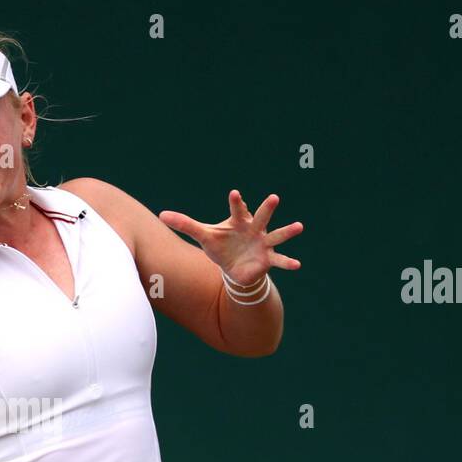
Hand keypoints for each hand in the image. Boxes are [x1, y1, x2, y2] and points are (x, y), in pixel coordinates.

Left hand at [159, 190, 302, 286]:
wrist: (234, 267)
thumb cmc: (221, 246)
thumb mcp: (203, 236)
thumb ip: (185, 224)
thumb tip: (162, 215)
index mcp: (239, 221)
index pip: (238, 210)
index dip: (237, 203)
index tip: (235, 194)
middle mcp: (254, 229)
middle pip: (261, 217)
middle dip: (267, 209)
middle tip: (274, 197)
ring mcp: (263, 243)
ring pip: (277, 235)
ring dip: (287, 231)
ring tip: (299, 226)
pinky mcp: (268, 259)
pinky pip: (280, 259)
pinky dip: (288, 262)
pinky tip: (298, 264)